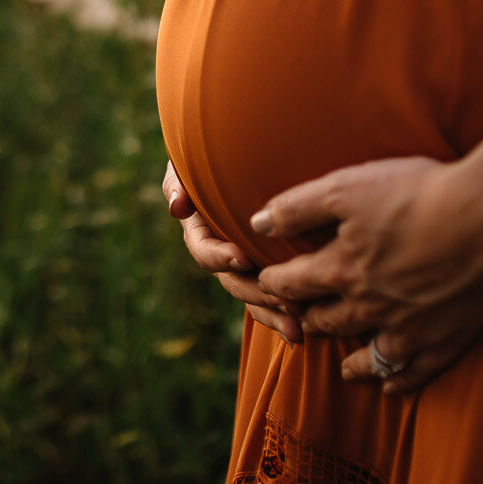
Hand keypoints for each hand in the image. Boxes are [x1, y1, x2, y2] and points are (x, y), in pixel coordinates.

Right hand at [162, 160, 304, 343]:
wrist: (250, 153)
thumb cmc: (216, 152)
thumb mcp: (190, 162)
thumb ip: (179, 181)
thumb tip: (177, 207)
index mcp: (201, 231)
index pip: (205, 251)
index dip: (221, 256)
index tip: (244, 257)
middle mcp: (222, 254)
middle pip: (234, 283)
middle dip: (258, 294)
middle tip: (286, 301)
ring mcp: (246, 267)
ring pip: (255, 298)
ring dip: (274, 314)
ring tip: (298, 329)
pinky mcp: (269, 272)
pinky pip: (273, 301)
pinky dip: (285, 316)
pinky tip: (305, 330)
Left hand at [248, 155, 482, 393]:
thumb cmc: (419, 194)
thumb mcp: (348, 187)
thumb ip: (298, 207)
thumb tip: (256, 223)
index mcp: (339, 270)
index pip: (290, 284)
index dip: (274, 281)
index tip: (267, 281)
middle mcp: (367, 308)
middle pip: (324, 321)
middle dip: (306, 317)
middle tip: (301, 318)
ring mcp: (407, 331)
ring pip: (365, 358)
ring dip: (348, 361)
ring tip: (342, 366)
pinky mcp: (445, 341)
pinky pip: (412, 374)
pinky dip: (396, 383)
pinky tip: (389, 387)